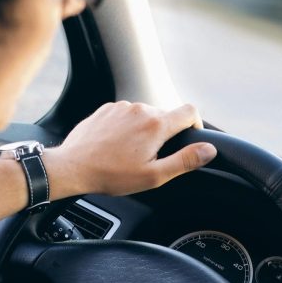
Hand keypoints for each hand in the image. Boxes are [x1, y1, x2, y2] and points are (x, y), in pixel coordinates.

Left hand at [45, 102, 216, 196]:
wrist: (73, 167)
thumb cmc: (111, 175)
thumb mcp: (153, 175)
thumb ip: (185, 161)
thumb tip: (209, 150)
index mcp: (156, 124)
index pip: (190, 112)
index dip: (196, 125)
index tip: (189, 139)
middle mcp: (141, 109)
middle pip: (166, 115)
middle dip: (165, 135)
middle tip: (151, 158)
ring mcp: (122, 107)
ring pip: (145, 115)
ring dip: (144, 131)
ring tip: (130, 154)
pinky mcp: (107, 109)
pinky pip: (126, 115)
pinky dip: (127, 128)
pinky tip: (116, 146)